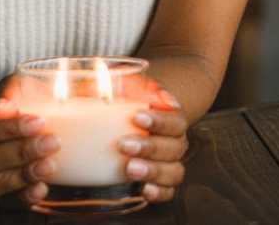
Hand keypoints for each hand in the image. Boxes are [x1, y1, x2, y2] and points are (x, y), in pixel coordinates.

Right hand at [0, 76, 59, 208]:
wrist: (20, 120)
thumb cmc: (20, 99)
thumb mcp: (16, 85)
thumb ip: (11, 89)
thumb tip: (1, 107)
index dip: (8, 129)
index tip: (39, 121)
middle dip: (20, 153)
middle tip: (53, 142)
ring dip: (21, 177)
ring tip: (50, 166)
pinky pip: (3, 203)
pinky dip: (23, 198)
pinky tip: (42, 188)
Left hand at [116, 75, 188, 202]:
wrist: (131, 118)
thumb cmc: (125, 102)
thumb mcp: (120, 88)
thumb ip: (116, 85)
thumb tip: (104, 85)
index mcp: (170, 117)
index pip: (175, 119)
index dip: (159, 120)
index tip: (137, 117)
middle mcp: (174, 141)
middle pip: (174, 146)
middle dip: (150, 147)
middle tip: (124, 145)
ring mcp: (169, 162)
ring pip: (174, 171)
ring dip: (153, 170)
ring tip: (130, 168)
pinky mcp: (161, 182)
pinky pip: (168, 191)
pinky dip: (159, 192)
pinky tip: (144, 190)